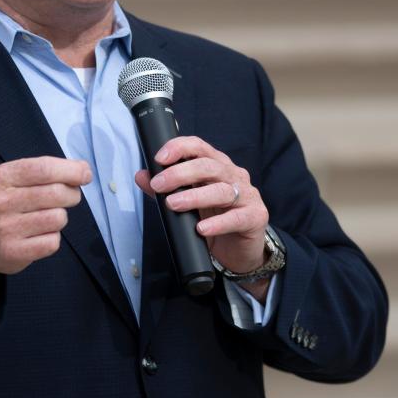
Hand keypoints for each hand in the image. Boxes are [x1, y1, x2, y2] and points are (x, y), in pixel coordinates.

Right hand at [0, 156, 91, 295]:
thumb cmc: (2, 204)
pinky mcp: (14, 253)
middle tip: (69, 197)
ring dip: (60, 218)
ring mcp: (6, 229)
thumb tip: (83, 170)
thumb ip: (44, 171)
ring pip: (58, 218)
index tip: (85, 174)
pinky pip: (53, 242)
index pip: (44, 168)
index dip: (71, 170)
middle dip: (72, 194)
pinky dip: (53, 238)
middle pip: (56, 193)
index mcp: (2, 177)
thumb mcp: (11, 179)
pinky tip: (39, 235)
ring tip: (45, 218)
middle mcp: (2, 201)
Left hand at [134, 136, 271, 296]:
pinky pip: (237, 217)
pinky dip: (218, 223)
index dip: (180, 148)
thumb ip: (166, 189)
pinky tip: (202, 228)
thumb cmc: (214, 219)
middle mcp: (234, 175)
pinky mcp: (256, 217)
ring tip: (174, 204)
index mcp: (217, 165)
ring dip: (195, 196)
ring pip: (222, 190)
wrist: (239, 250)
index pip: (199, 147)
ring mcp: (247, 195)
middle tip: (159, 185)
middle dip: (180, 173)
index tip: (159, 158)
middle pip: (209, 166)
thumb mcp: (188, 203)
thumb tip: (142, 176)